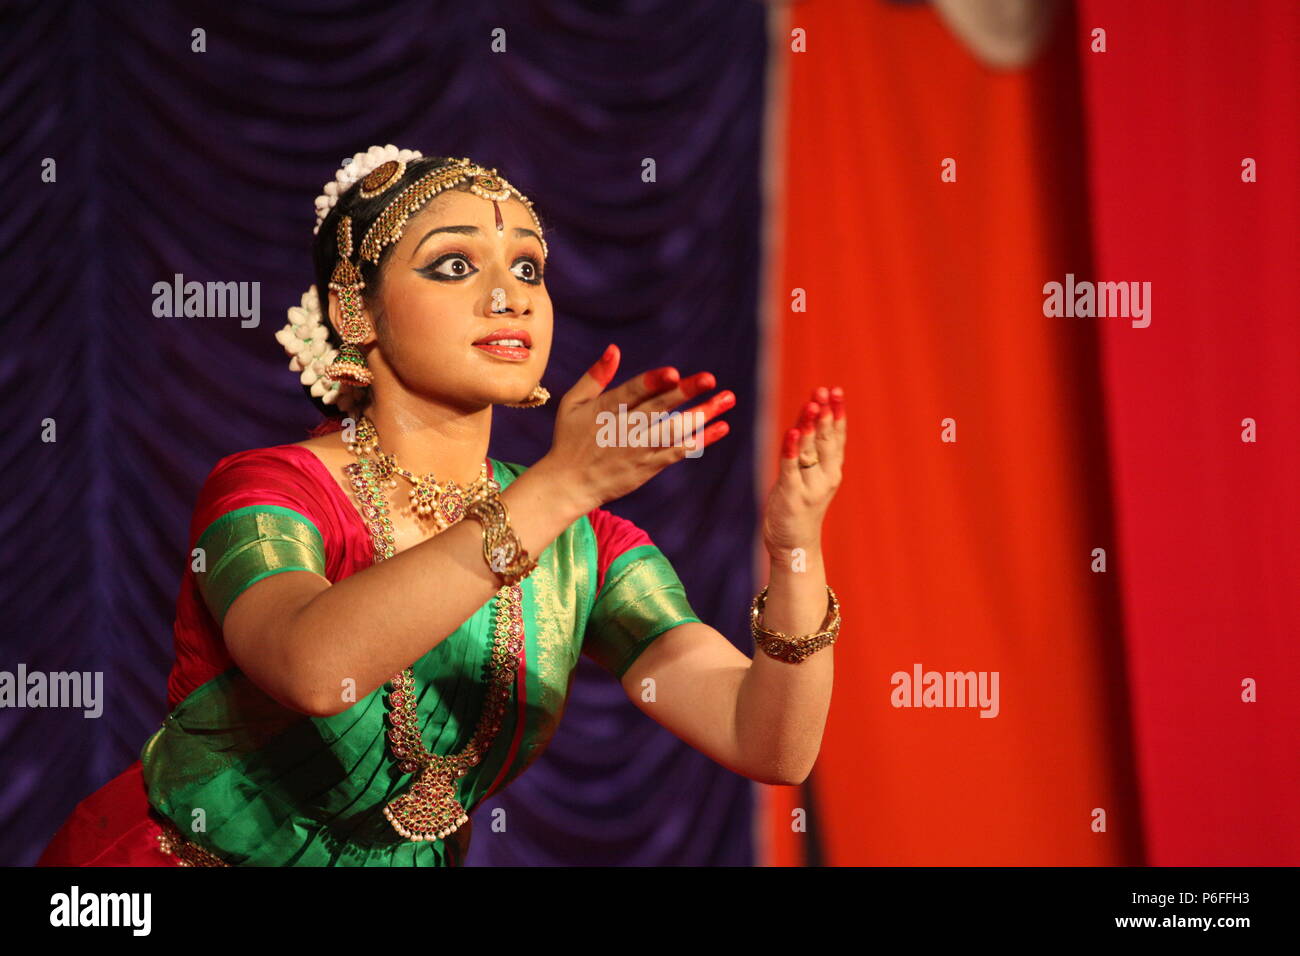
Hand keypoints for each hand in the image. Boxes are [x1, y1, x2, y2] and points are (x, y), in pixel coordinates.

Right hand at [536, 344, 733, 512]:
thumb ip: (595, 377)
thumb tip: (614, 349)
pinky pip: (678, 452)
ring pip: (674, 430)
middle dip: (685, 392)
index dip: (653, 382)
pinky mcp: (648, 466)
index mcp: (606, 409)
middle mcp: (625, 429)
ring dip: (702, 414)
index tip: (674, 373)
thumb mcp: (573, 403)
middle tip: (710, 379)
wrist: (569, 485)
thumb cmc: (570, 439)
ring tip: (727, 400)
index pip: (633, 392)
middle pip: (659, 408)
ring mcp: (639, 449)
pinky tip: (720, 428)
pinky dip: (699, 441)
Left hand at [762, 386, 846, 558]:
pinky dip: (791, 449)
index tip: (835, 391)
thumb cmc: (800, 504)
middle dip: (825, 414)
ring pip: (810, 451)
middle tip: (824, 391)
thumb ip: (810, 448)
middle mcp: (826, 477)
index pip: (837, 436)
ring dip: (810, 426)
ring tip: (812, 405)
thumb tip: (812, 412)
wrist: (793, 544)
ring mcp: (810, 487)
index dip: (837, 413)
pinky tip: (792, 432)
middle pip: (826, 440)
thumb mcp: (811, 474)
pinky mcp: (792, 496)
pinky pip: (791, 468)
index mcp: (833, 470)